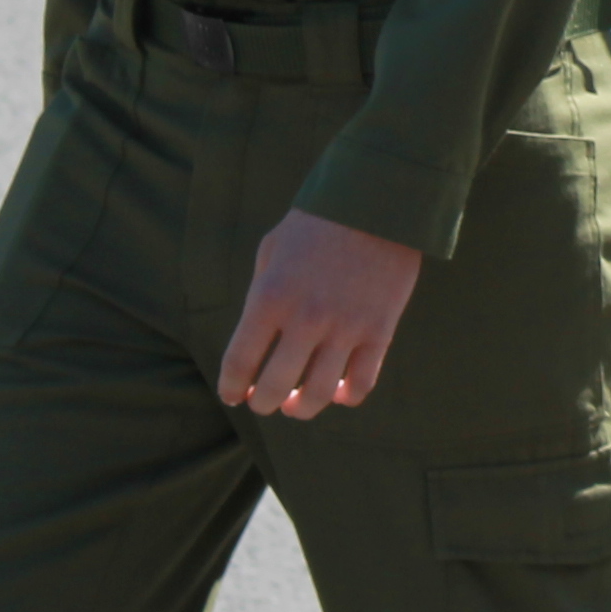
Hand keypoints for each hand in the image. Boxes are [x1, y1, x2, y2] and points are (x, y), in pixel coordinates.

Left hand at [217, 210, 424, 417]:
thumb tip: (258, 340)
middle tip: (263, 402)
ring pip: (317, 395)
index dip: (231, 388)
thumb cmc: (316, 222)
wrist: (377, 202)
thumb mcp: (271, 249)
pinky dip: (345, 397)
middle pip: (275, 387)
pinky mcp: (379, 331)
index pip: (239, 362)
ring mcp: (345, 328)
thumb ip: (260, 295)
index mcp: (270, 297)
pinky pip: (360, 384)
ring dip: (301, 409)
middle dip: (263, 403)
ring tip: (296, 406)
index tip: (233, 395)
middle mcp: (305, 319)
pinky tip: (336, 392)